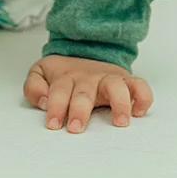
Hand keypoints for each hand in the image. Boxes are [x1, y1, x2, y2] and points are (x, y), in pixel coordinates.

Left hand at [23, 54, 152, 133]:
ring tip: (120, 122)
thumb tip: (44, 101)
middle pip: (84, 92)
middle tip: (75, 127)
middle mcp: (88, 78)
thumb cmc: (63, 74)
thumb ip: (33, 87)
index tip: (52, 125)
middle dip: (79, 110)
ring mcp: (108, 79)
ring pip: (116, 86)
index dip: (54, 107)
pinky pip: (140, 86)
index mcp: (66, 77)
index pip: (58, 91)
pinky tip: (138, 112)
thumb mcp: (41, 73)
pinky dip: (143, 97)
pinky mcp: (126, 81)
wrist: (85, 50)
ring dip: (119, 103)